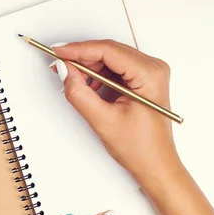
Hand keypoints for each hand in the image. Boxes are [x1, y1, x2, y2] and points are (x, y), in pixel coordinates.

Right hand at [51, 40, 180, 186]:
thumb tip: (64, 70)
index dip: (78, 49)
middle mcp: (153, 69)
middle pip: (109, 51)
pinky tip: (89, 87)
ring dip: (90, 67)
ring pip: (111, 59)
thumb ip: (79, 93)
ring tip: (73, 82)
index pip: (108, 50)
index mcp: (149, 75)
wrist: (156, 165)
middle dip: (82, 58)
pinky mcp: (143, 81)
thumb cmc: (140, 148)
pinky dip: (99, 75)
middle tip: (59, 66)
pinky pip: (116, 69)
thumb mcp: (103, 121)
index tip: (57, 51)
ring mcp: (149, 74)